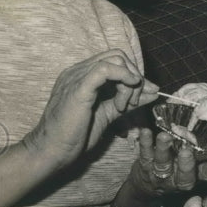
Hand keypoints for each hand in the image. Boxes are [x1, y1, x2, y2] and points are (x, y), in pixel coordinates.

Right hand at [23, 49, 158, 171]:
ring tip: (123, 106)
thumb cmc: (75, 135)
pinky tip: (128, 92)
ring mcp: (76, 76)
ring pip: (116, 60)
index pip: (116, 59)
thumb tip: (154, 91)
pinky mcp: (78, 87)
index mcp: (83, 75)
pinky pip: (105, 69)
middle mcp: (78, 71)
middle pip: (118, 56)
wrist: (53, 150)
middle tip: (132, 103)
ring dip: (129, 82)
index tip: (146, 93)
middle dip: (134, 76)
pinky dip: (123, 77)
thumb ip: (130, 101)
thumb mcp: (109, 113)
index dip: (135, 73)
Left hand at [129, 129, 206, 195]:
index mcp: (194, 176)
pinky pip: (145, 155)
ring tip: (165, 136)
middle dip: (186, 164)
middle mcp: (177, 178)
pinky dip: (145, 143)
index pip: (206, 174)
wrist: (145, 184)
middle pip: (184, 175)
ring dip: (164, 149)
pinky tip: (145, 132)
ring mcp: (160, 174)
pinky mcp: (144, 167)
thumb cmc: (175, 167)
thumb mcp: (190, 163)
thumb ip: (199, 151)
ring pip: (162, 163)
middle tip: (187, 151)